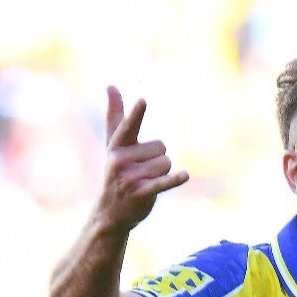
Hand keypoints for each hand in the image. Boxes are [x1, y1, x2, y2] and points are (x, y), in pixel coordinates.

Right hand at [96, 86, 189, 231]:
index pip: (129, 126)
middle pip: (161, 147)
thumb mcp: (114, 144)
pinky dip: (175, 179)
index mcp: (117, 146)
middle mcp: (121, 160)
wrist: (112, 210)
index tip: (143, 102)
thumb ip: (115, 115)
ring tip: (146, 181)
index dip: (137, 114)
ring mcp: (130, 177)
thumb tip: (111, 85)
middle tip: (141, 172)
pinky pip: (164, 181)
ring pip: (166, 163)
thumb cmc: (117, 171)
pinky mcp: (142, 192)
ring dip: (162, 173)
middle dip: (157, 159)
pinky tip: (185, 176)